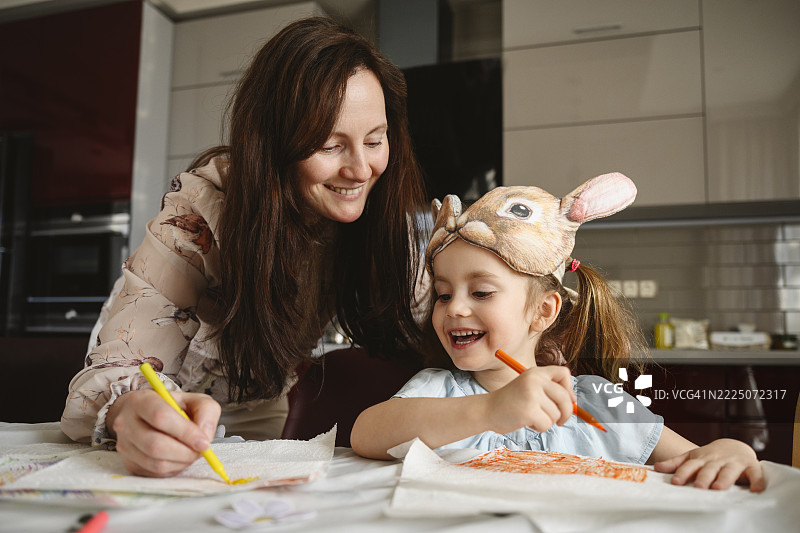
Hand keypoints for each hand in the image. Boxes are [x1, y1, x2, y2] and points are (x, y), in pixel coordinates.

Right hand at [107, 389, 221, 476]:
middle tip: (201, 451)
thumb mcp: (194, 400)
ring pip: (156, 463)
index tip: (204, 442)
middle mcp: (126, 423)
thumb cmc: (172, 407)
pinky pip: (154, 474)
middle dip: (185, 452)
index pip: (161, 417)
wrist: (145, 415)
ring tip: (191, 453)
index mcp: (141, 400)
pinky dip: (173, 469)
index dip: (186, 432)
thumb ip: (206, 411)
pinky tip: (178, 458)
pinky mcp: (128, 463)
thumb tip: (205, 435)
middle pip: (156, 445)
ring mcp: (124, 445)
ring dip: (181, 462)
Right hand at [487, 365, 575, 433]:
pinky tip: (527, 422)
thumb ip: (548, 390)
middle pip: (565, 397)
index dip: (569, 389)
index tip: (567, 401)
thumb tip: (574, 403)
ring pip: (556, 414)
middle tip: (561, 421)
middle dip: (567, 413)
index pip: (564, 373)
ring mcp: (532, 395)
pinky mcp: (529, 410)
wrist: (486, 410)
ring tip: (531, 417)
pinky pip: (546, 425)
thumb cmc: (510, 402)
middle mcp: (535, 380)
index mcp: (535, 372)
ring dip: (547, 421)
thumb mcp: (528, 387)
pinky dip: (539, 428)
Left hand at [654, 438, 764, 491]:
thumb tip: (656, 468)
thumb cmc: (710, 456)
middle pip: (709, 469)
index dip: (683, 473)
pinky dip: (756, 481)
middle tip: (699, 487)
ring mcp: (734, 462)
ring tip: (719, 488)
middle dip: (703, 477)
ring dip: (724, 479)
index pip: (690, 466)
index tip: (675, 482)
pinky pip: (754, 473)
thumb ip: (676, 463)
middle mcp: (717, 460)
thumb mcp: (692, 457)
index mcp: (701, 459)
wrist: (734, 445)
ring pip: (729, 471)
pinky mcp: (750, 466)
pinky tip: (756, 489)